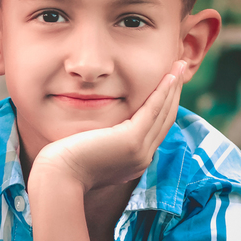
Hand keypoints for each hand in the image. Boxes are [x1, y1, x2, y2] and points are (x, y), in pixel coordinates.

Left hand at [32, 61, 185, 191]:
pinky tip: (169, 76)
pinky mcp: (132, 141)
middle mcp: (143, 158)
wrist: (59, 175)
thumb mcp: (93, 152)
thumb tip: (104, 131)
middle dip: (175, 92)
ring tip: (180, 65)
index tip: (169, 85)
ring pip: (164, 113)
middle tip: (181, 68)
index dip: (166, 105)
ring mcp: (140, 151)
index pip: (157, 129)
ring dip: (173, 87)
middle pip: (166, 119)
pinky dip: (163, 92)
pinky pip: (153, 111)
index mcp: (135, 161)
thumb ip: (105, 143)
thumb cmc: (66, 164)